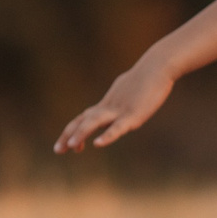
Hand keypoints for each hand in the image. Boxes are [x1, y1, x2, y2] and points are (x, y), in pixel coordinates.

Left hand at [54, 58, 175, 152]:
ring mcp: (119, 110)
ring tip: (71, 147)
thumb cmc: (148, 76)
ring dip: (80, 133)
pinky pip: (117, 127)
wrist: (158, 66)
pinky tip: (97, 144)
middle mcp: (109, 107)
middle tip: (57, 151)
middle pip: (83, 120)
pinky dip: (107, 136)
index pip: (85, 118)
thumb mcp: (129, 88)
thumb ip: (121, 98)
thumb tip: (119, 101)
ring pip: (94, 122)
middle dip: (69, 136)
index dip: (74, 130)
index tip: (68, 145)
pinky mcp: (133, 115)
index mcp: (108, 103)